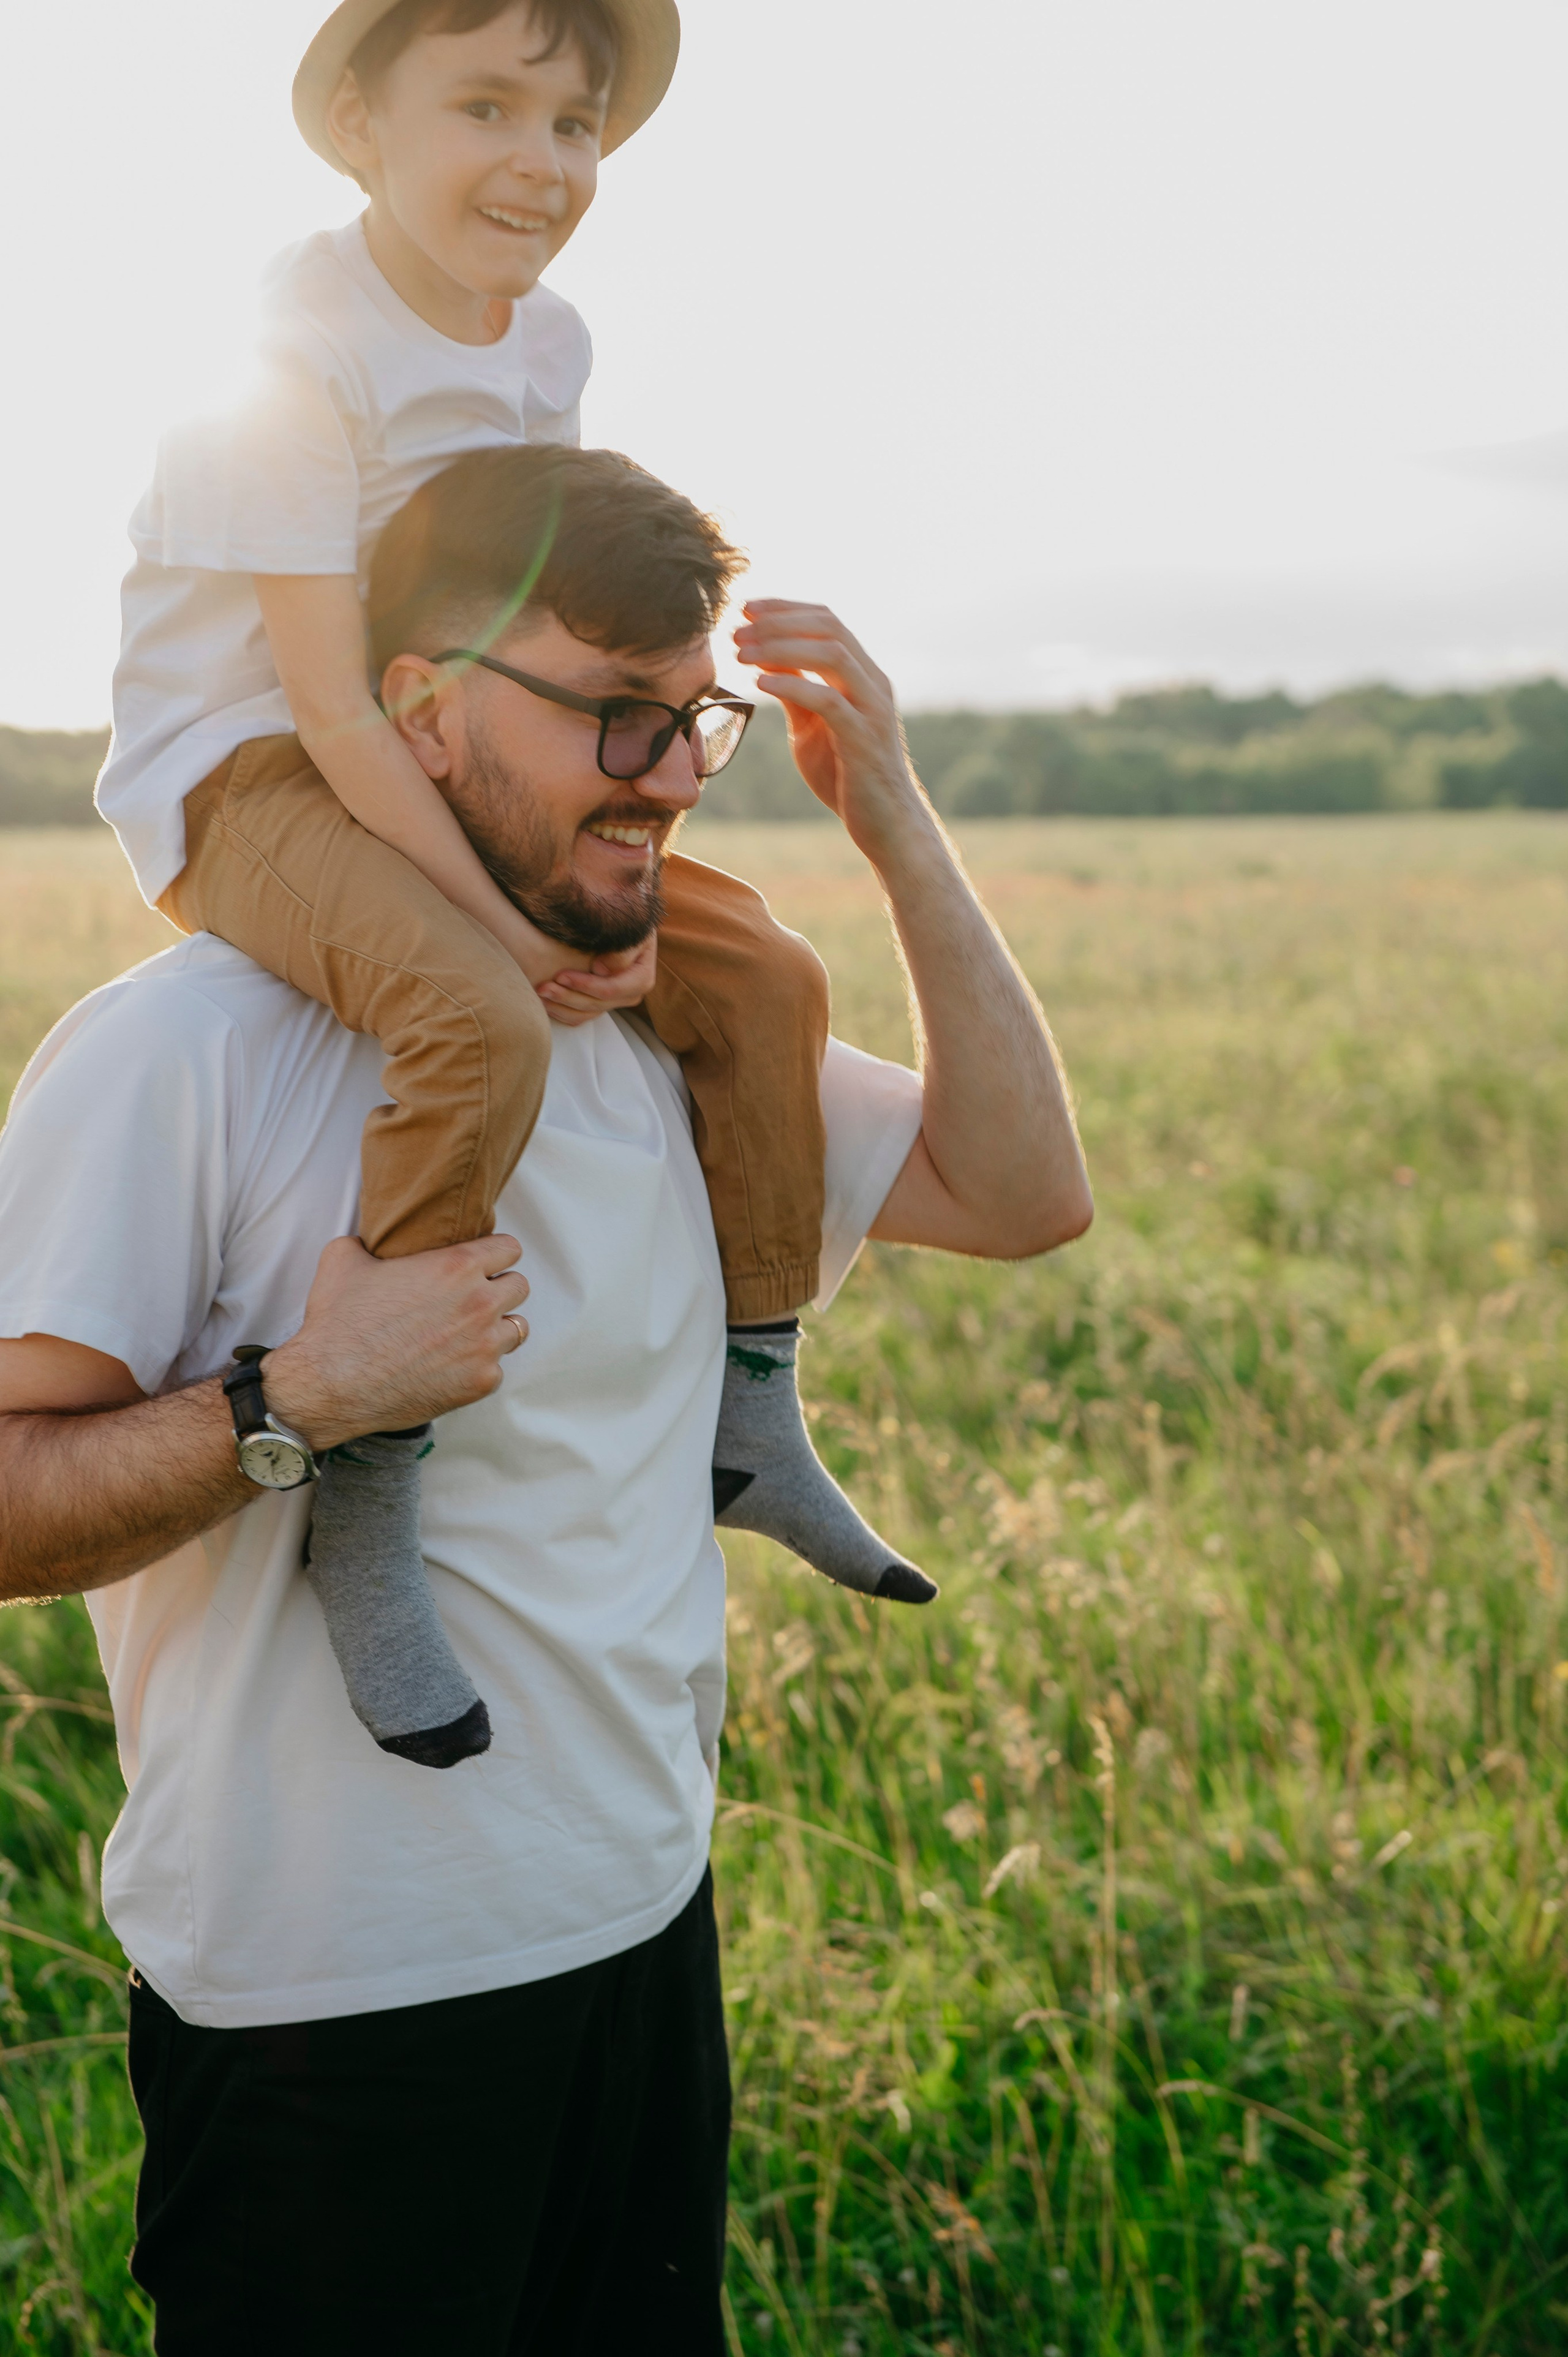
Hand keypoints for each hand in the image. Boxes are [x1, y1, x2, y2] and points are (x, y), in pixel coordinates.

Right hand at [262, 1234, 528, 1449]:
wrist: (330, 1384)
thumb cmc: (337, 1321)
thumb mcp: (344, 1257)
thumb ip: (370, 1238)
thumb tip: (372, 1237)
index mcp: (456, 1266)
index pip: (510, 1249)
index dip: (495, 1254)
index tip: (482, 1265)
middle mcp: (480, 1303)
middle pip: (519, 1286)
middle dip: (499, 1289)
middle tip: (472, 1300)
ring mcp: (485, 1345)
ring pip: (516, 1328)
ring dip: (495, 1329)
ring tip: (465, 1334)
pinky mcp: (481, 1381)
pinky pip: (496, 1368)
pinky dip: (477, 1367)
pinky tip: (450, 1366)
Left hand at [536, 934, 657, 1027]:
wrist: (626, 922)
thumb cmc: (627, 921)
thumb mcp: (631, 928)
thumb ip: (621, 949)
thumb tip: (601, 970)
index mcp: (641, 978)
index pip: (611, 989)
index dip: (584, 985)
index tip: (560, 975)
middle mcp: (631, 994)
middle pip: (596, 1004)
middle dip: (567, 997)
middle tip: (542, 987)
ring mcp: (616, 1002)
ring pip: (586, 1013)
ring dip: (561, 1007)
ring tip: (540, 995)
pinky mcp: (603, 1004)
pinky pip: (582, 1017)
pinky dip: (562, 1012)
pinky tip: (545, 1003)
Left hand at [732, 600, 937, 868]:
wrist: (884, 826)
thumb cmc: (846, 776)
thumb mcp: (811, 725)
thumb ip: (795, 690)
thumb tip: (764, 656)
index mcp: (863, 674)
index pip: (827, 620)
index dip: (785, 608)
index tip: (745, 609)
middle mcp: (873, 683)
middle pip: (830, 626)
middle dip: (778, 620)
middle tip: (736, 627)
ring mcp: (872, 708)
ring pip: (832, 653)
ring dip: (780, 646)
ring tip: (740, 652)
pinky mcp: (864, 739)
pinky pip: (828, 699)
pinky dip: (792, 684)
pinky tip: (760, 684)